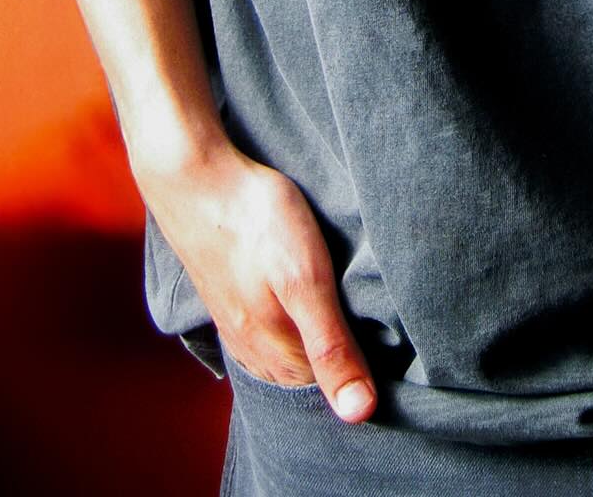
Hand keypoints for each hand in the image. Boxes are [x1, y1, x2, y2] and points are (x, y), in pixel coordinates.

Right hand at [133, 135, 377, 422]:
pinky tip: (307, 305)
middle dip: (344, 359)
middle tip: (380, 328)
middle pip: (311, 374)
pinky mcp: (232, 299)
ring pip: (292, 351)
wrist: (195, 179)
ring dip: (319, 341)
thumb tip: (359, 414)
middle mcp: (256, 351)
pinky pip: (272, 329)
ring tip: (351, 318)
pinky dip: (295, 324)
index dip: (368, 372)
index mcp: (278, 354)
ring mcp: (240, 325)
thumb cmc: (255, 222)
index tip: (397, 350)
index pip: (334, 391)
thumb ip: (331, 346)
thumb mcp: (305, 281)